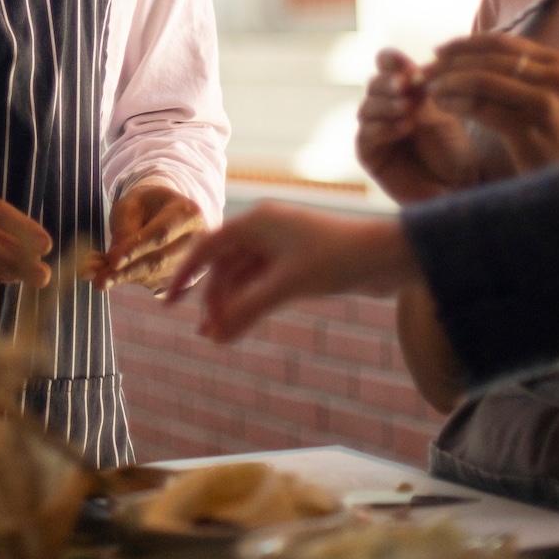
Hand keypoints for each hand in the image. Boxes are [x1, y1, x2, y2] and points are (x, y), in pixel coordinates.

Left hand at [92, 183, 205, 292]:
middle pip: (159, 260)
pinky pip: (152, 282)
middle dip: (127, 271)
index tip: (113, 260)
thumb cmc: (147, 205)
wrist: (165, 212)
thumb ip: (123, 229)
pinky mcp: (181, 279)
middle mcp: (196, 241)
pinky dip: (128, 280)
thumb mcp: (131, 205)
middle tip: (100, 280)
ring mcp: (192, 262)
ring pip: (154, 275)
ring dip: (124, 278)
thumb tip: (111, 262)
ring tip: (97, 276)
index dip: (137, 248)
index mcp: (187, 213)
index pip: (161, 233)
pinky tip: (109, 275)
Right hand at [165, 204, 417, 342]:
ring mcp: (281, 246)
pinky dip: (252, 304)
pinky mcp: (297, 263)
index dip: (185, 275)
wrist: (389, 255)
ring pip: (243, 277)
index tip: (169, 304)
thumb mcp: (286, 286)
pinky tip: (244, 326)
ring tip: (222, 337)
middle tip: (208, 335)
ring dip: (232, 305)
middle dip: (213, 300)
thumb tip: (214, 337)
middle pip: (224, 266)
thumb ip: (247, 310)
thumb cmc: (338, 259)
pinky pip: (262, 283)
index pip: (207, 247)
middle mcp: (264, 229)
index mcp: (256, 221)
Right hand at [356, 48, 488, 203]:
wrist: (458, 189)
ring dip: (386, 105)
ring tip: (408, 109)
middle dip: (388, 82)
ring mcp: (374, 131)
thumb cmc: (454, 151)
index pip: (385, 65)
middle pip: (373, 84)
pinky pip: (366, 136)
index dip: (391, 61)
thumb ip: (424, 90)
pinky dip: (383, 129)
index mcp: (402, 91)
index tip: (406, 64)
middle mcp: (384, 108)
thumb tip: (412, 65)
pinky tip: (404, 128)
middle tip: (405, 85)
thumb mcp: (443, 113)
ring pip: (366, 108)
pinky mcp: (370, 156)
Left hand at [425, 34, 558, 173]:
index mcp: (558, 62)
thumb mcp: (549, 94)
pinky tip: (443, 106)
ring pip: (480, 80)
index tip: (438, 51)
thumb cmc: (557, 136)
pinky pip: (480, 108)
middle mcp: (555, 78)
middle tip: (423, 72)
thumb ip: (520, 73)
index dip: (463, 44)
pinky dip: (455, 103)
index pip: (501, 42)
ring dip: (448, 83)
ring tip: (430, 89)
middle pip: (487, 60)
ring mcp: (544, 103)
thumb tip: (467, 54)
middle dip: (449, 64)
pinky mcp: (529, 129)